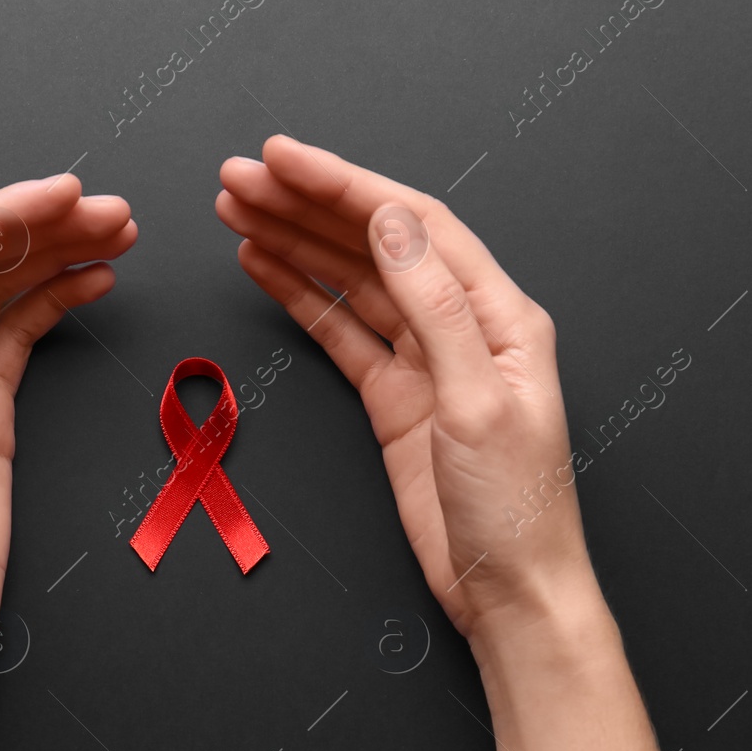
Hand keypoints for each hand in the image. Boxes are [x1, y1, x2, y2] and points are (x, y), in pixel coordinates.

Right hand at [217, 136, 599, 642]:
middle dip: (305, 205)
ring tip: (235, 208)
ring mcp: (424, 360)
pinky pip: (340, 332)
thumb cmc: (516, 509)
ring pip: (350, 281)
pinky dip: (300, 296)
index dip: (344, 186)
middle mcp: (462, 324)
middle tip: (239, 176)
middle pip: (374, 243)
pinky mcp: (394, 398)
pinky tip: (262, 264)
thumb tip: (390, 223)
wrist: (509, 592)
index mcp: (500, 313)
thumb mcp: (478, 403)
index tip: (285, 158)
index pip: (413, 225)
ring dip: (294, 241)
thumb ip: (434, 308)